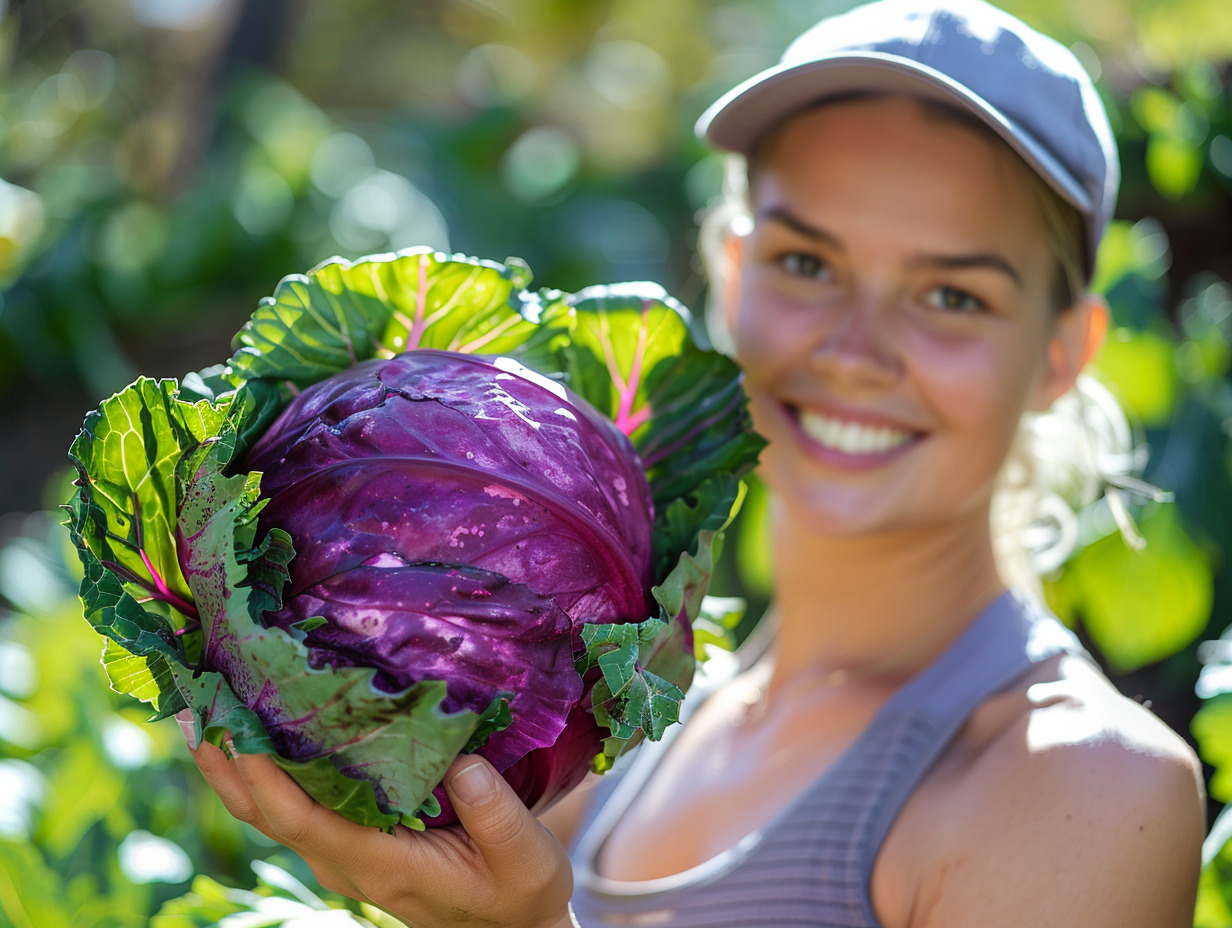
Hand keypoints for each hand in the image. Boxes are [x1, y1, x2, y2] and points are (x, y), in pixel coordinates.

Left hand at [180, 713, 574, 927]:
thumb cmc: (522, 895)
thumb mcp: (527, 860)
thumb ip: (494, 814)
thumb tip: (461, 759)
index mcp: (381, 864)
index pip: (303, 821)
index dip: (264, 778)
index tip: (239, 728)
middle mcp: (347, 860)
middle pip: (265, 814)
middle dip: (228, 762)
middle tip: (200, 699)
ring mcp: (345, 851)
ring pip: (271, 809)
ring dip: (236, 762)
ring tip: (207, 707)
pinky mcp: (354, 839)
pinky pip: (294, 803)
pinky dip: (265, 767)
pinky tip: (258, 730)